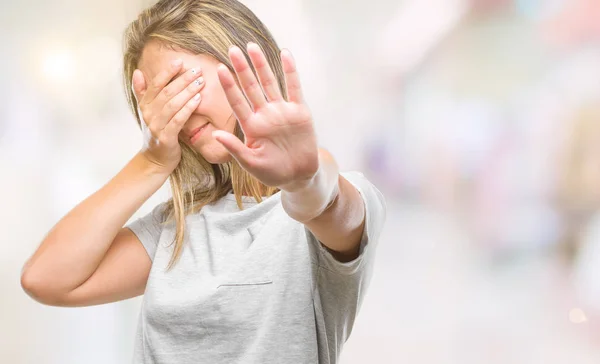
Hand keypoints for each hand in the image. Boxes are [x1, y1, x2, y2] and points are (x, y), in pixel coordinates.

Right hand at [131, 59, 205, 173]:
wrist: (156, 159)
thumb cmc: (156, 132)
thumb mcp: (147, 112)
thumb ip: (142, 92)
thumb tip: (137, 71)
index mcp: (144, 105)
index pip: (155, 84)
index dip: (167, 72)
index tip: (180, 61)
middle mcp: (148, 114)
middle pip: (166, 92)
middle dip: (182, 80)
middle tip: (197, 71)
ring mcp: (156, 126)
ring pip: (173, 104)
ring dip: (187, 91)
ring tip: (201, 82)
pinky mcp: (165, 137)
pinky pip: (178, 120)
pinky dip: (188, 108)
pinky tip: (198, 99)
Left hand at [212, 43, 318, 188]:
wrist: (299, 176)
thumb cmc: (273, 172)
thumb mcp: (251, 164)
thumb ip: (235, 149)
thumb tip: (216, 134)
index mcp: (251, 126)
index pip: (237, 101)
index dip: (229, 86)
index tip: (219, 69)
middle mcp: (265, 114)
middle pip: (251, 87)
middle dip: (242, 68)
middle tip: (232, 49)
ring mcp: (282, 111)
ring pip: (270, 83)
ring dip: (261, 65)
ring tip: (252, 47)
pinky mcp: (299, 111)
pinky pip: (294, 87)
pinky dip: (290, 71)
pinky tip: (285, 54)